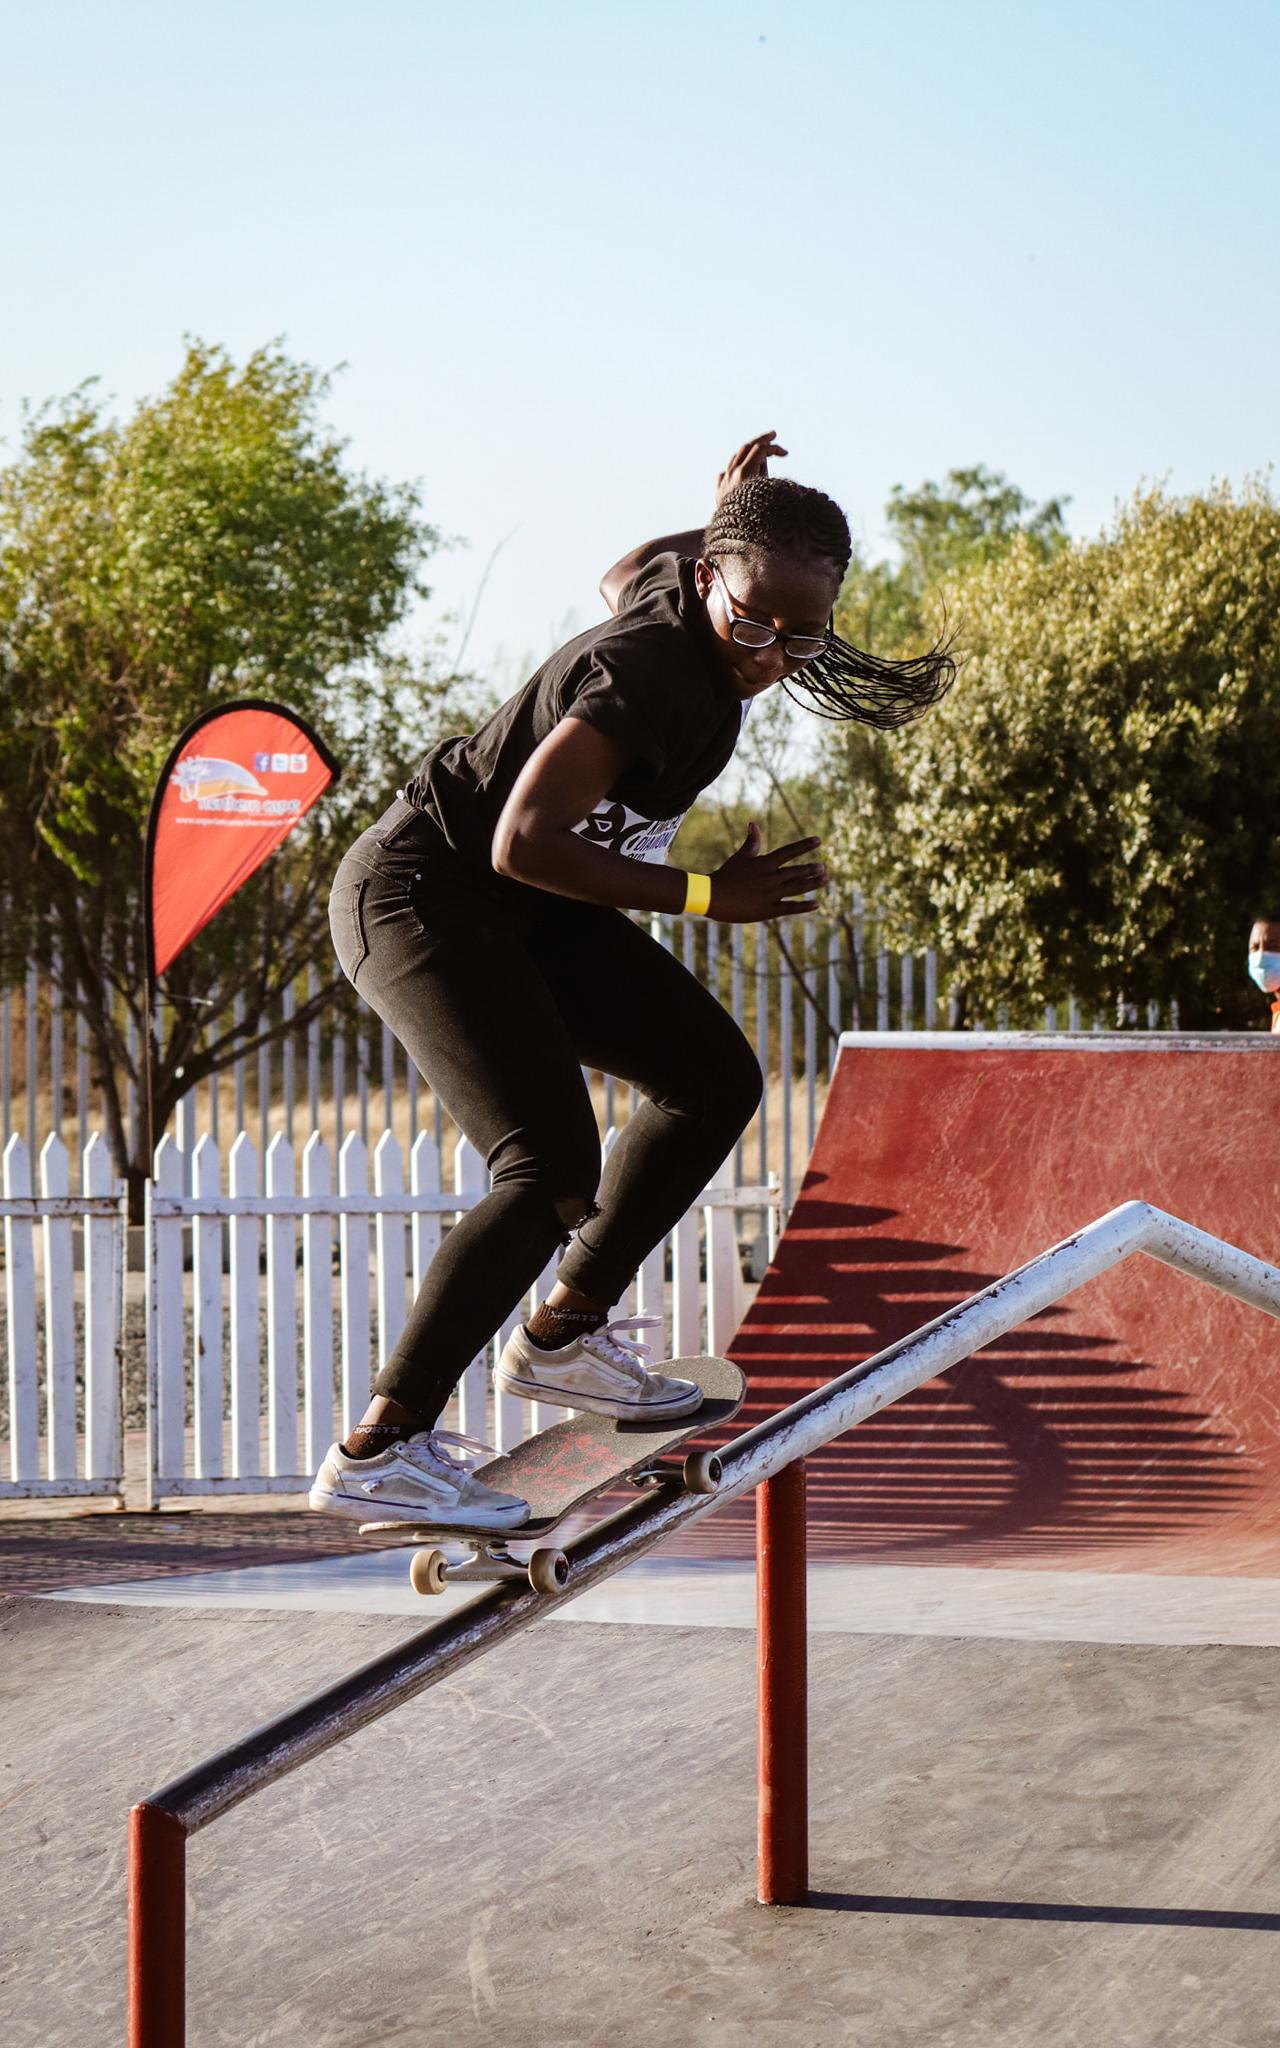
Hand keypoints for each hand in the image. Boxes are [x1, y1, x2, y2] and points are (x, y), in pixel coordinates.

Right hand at [708, 823, 826, 923]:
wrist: (712, 896)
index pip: (789, 851)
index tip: (818, 840)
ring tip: (825, 879)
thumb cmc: (726, 875)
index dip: (804, 845)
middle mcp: (770, 877)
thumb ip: (752, 841)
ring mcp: (770, 894)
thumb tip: (754, 823)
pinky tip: (817, 904)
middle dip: (811, 869)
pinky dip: (804, 906)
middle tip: (823, 867)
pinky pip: (790, 908)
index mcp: (765, 863)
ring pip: (797, 887)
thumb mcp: (741, 856)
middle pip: (796, 871)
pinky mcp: (767, 910)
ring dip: (812, 884)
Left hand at [715, 432, 787, 506]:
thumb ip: (763, 472)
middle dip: (761, 440)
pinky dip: (735, 468)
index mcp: (744, 472)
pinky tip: (739, 469)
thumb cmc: (757, 513)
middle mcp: (731, 474)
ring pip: (735, 458)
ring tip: (759, 451)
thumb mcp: (767, 490)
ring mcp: (724, 482)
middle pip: (746, 448)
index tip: (785, 454)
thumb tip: (762, 461)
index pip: (760, 449)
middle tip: (773, 435)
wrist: (738, 535)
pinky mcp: (719, 492)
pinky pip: (725, 473)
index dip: (774, 448)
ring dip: (748, 452)